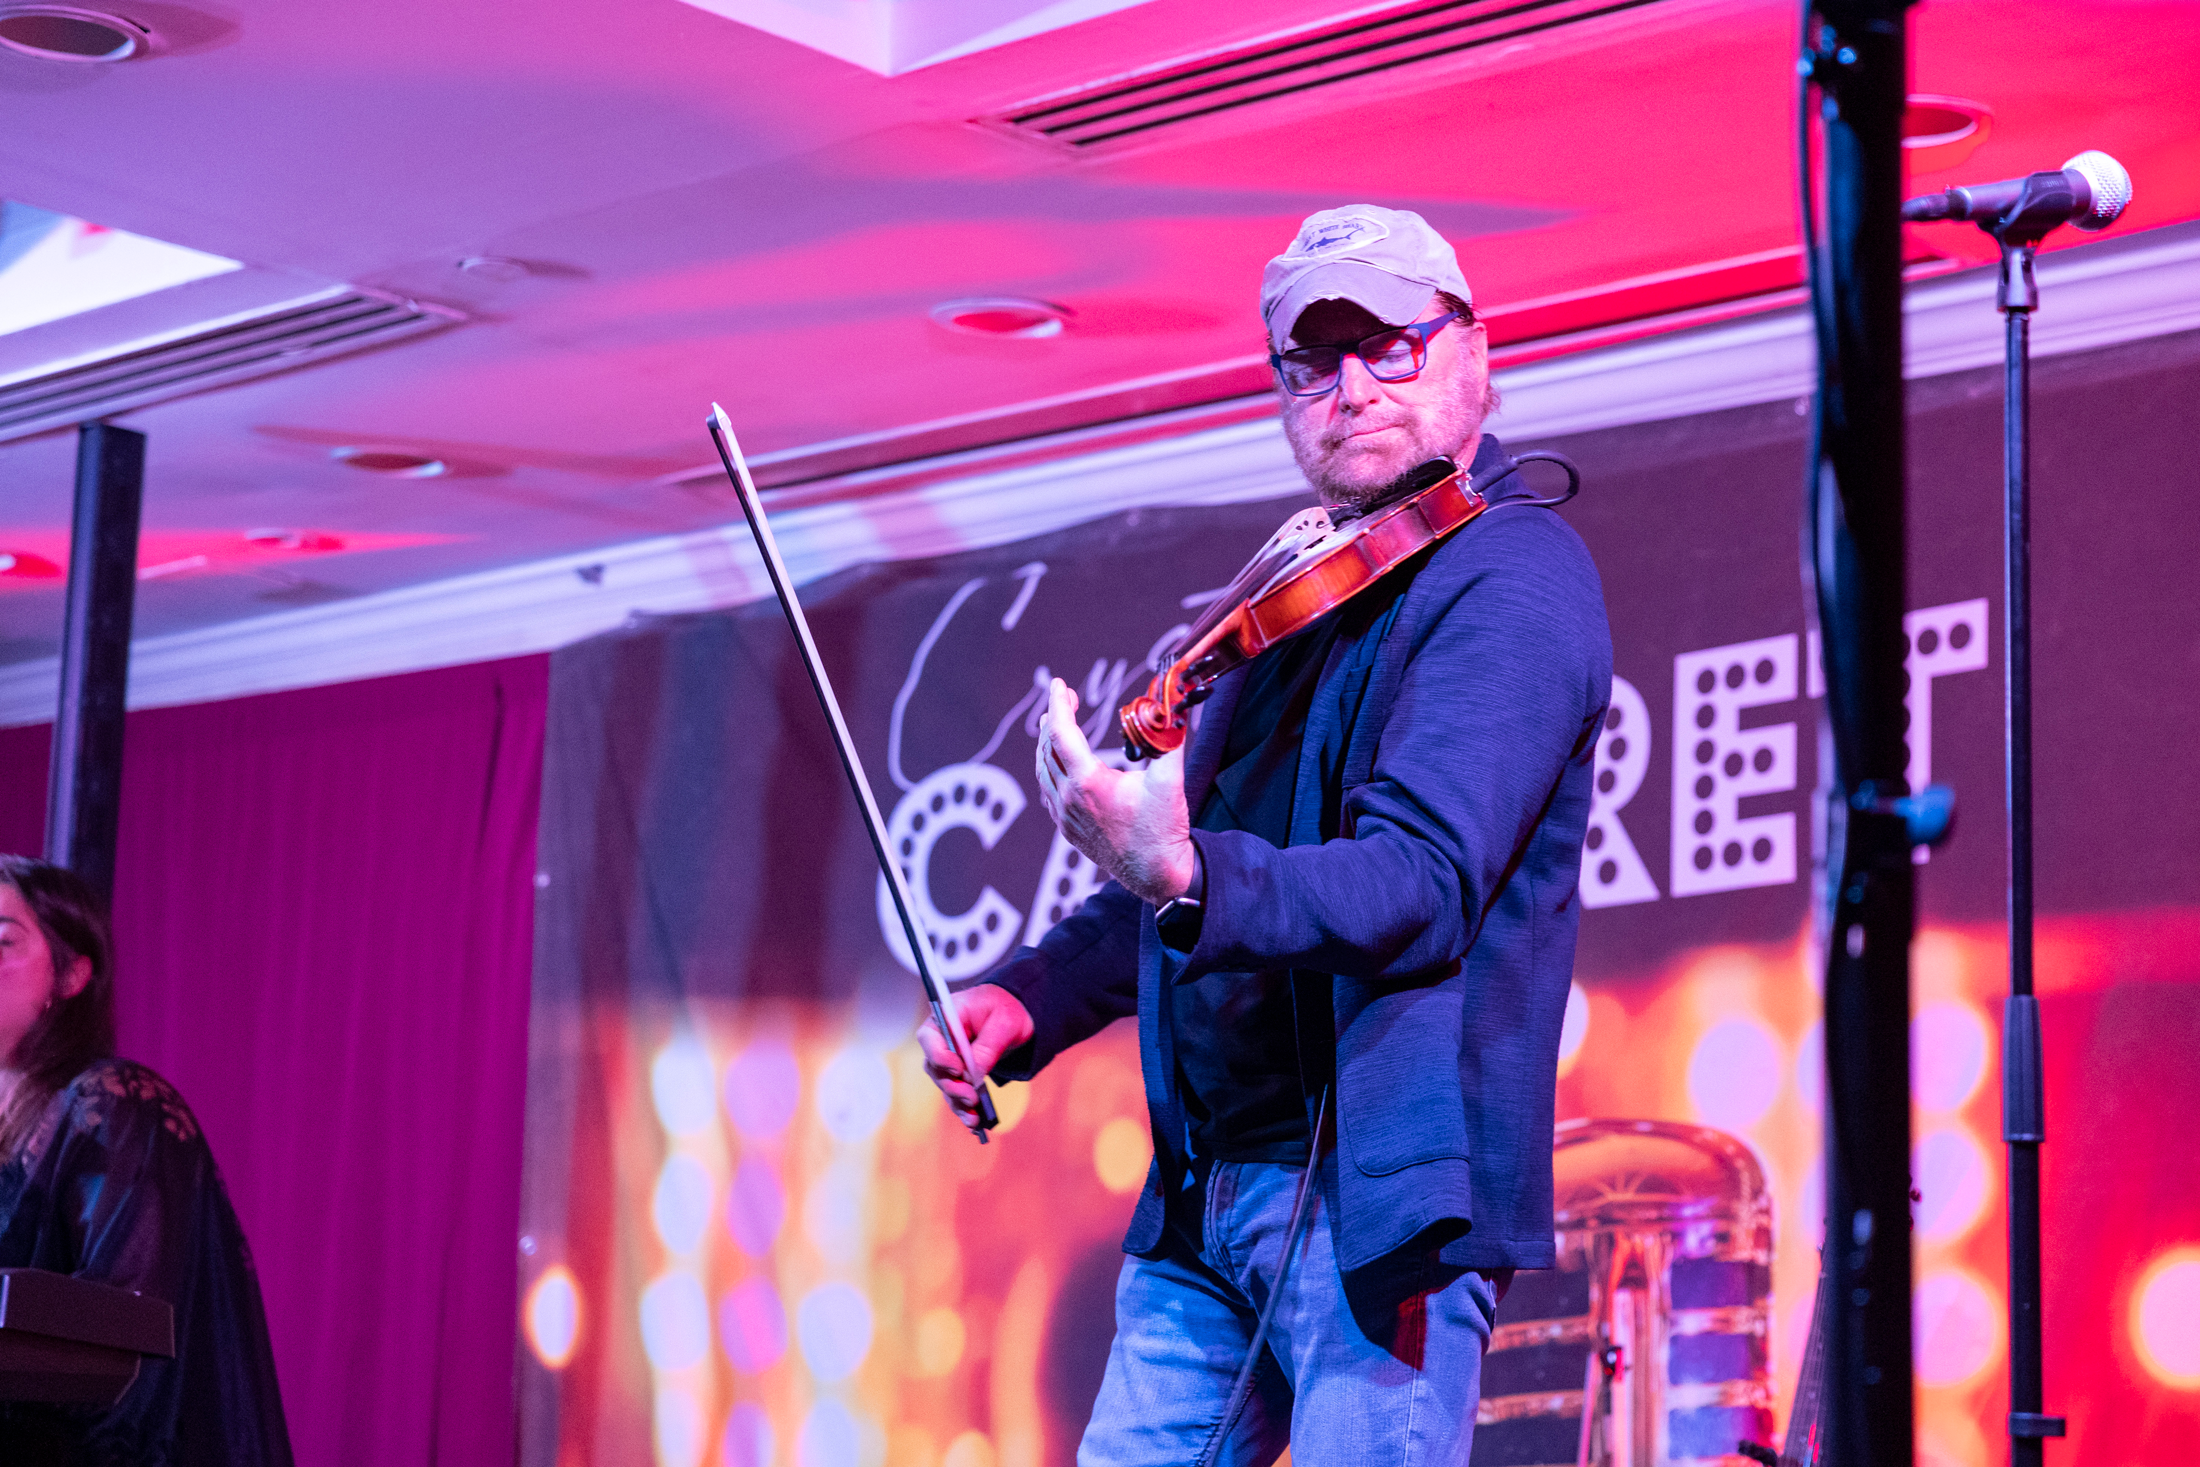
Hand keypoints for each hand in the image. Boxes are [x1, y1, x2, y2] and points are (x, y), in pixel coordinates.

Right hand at [916, 984, 1034, 1132]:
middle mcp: (942, 1040)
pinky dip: (965, 1109)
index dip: (939, 1056)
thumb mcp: (1005, 1022)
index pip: (929, 1037)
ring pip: (946, 1086)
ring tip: (974, 1118)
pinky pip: (958, 1095)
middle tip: (971, 1096)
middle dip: (952, 1085)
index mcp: (946, 1016)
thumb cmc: (1007, 1009)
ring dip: (958, 1103)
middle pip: (935, 1067)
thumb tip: (975, 1074)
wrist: (1016, 1015)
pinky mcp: (960, 1075)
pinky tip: (976, 1124)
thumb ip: (988, 1046)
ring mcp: (950, 1059)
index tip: (958, 1069)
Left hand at [1034, 678, 1196, 906]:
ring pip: (1042, 770)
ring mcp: (1064, 816)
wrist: (1157, 873)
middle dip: (1055, 717)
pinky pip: (1047, 791)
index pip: (1062, 732)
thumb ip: (1168, 736)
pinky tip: (1057, 761)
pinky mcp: (1066, 829)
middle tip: (1067, 697)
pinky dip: (1048, 768)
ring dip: (1047, 742)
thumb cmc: (1164, 828)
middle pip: (1047, 747)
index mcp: (1089, 782)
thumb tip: (1173, 704)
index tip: (1059, 683)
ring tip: (1055, 722)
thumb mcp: (1169, 778)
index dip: (1059, 703)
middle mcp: (1068, 799)